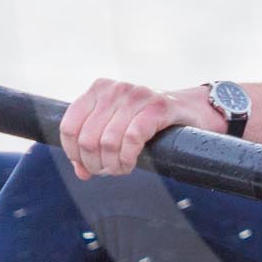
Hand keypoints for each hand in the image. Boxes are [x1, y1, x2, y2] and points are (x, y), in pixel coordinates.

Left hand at [58, 79, 223, 179]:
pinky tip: (131, 164)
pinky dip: (128, 158)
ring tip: (121, 169)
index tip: (87, 166)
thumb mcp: (117, 129)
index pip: (69, 126)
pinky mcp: (158, 107)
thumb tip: (81, 172)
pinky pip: (132, 138)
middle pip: (87, 138)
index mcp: (99, 89)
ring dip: (113, 165)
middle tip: (108, 171)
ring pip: (107, 141)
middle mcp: (115, 89)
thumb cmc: (150, 122)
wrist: (192, 110)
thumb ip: (94, 147)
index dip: (73, 153)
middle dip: (95, 163)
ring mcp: (137, 95)